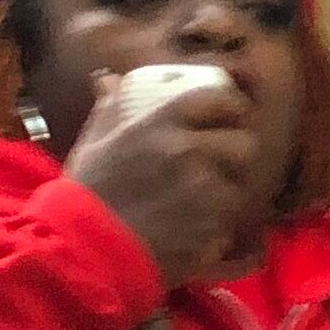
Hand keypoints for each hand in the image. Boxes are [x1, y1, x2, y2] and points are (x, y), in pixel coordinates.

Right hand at [65, 71, 261, 287]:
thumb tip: (109, 78)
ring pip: (239, 186)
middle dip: (236, 153)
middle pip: (244, 144)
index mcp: (163, 123)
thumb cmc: (87, 194)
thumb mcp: (94, 142)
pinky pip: (228, 222)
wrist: (85, 250)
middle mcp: (190, 151)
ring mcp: (204, 192)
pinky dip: (216, 226)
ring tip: (204, 201)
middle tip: (222, 162)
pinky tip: (194, 230)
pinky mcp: (211, 228)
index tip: (230, 113)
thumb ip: (110, 108)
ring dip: (226, 192)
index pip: (220, 99)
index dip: (231, 105)